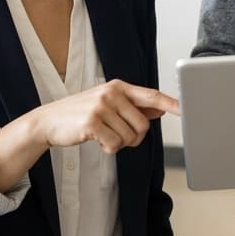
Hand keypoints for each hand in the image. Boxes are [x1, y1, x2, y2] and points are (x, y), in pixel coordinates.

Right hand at [40, 79, 179, 154]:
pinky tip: (95, 140)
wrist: (49, 121)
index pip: (150, 95)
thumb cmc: (80, 113)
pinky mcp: (91, 123)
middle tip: (117, 135)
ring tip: (103, 135)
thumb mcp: (108, 104)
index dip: (170, 102)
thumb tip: (161, 107)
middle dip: (134, 137)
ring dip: (119, 143)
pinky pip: (114, 145)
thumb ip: (134, 106)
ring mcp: (100, 107)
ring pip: (129, 137)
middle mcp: (111, 93)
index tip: (185, 108)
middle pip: (143, 125)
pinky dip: (108, 148)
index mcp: (118, 87)